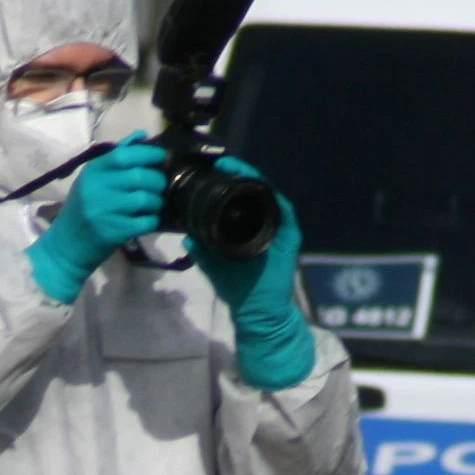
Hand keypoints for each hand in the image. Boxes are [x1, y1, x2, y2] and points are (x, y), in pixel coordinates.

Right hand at [25, 140, 167, 303]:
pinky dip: (152, 220)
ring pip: (146, 199)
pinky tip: (147, 220)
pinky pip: (146, 222)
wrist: (67, 247)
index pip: (124, 155)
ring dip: (157, 202)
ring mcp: (104, 211)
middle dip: (158, 180)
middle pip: (140, 177)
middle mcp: (96, 189)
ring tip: (154, 205)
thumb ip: (117, 157)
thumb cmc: (83, 210)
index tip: (163, 157)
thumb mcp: (93, 180)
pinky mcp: (113, 232)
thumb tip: (142, 135)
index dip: (149, 154)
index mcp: (92, 171)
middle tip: (160, 186)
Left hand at [193, 167, 317, 391]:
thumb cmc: (238, 290)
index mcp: (249, 226)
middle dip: (241, 172)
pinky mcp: (290, 237)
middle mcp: (265, 223)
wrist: (257, 313)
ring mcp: (279, 229)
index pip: (240, 196)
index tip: (213, 168)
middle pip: (256, 190)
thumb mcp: (213, 266)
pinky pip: (284, 211)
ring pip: (269, 195)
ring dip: (254, 179)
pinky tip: (259, 187)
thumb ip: (201, 251)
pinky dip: (272, 197)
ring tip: (235, 168)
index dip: (229, 179)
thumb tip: (185, 238)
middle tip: (223, 161)